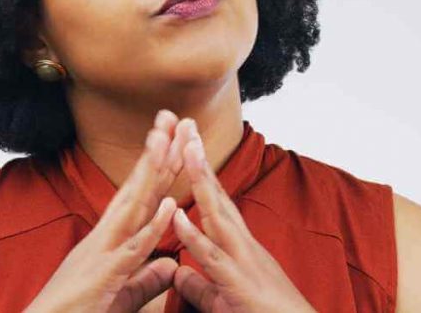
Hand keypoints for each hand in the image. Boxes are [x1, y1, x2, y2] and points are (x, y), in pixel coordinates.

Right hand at [23, 109, 194, 312]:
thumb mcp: (120, 296)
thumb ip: (145, 279)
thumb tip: (170, 264)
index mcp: (111, 240)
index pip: (138, 195)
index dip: (157, 166)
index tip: (172, 136)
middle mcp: (106, 237)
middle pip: (136, 188)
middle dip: (156, 152)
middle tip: (171, 116)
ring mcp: (104, 252)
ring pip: (133, 206)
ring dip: (151, 172)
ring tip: (168, 139)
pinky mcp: (105, 275)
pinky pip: (133, 248)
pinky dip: (151, 226)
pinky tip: (168, 205)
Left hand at [170, 120, 316, 312]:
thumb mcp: (224, 300)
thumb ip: (200, 285)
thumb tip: (178, 272)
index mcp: (238, 246)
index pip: (217, 202)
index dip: (201, 173)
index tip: (187, 143)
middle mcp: (242, 245)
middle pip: (217, 195)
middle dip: (200, 161)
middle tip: (186, 126)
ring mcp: (241, 260)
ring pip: (216, 215)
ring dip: (200, 182)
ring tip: (185, 150)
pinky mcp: (237, 283)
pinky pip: (212, 256)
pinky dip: (195, 235)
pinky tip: (178, 216)